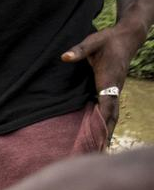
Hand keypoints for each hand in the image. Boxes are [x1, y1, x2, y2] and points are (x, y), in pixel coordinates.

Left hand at [62, 22, 146, 141]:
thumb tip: (64, 57)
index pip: (108, 103)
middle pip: (112, 115)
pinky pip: (108, 110)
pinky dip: (105, 122)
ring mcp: (114, 90)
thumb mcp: (92, 42)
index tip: (101, 134)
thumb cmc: (108, 39)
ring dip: (107, 131)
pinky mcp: (111, 90)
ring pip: (112, 114)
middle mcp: (114, 88)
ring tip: (100, 150)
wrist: (126, 37)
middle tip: (100, 152)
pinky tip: (99, 133)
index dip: (104, 119)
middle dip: (107, 133)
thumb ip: (79, 50)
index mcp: (110, 79)